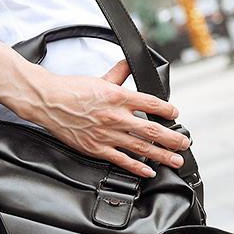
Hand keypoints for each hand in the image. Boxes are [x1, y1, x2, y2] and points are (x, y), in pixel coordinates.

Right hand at [6, 59, 189, 178]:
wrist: (48, 101)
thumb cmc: (71, 90)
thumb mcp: (100, 77)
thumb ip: (119, 72)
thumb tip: (130, 62)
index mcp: (118, 96)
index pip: (151, 103)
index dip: (167, 110)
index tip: (175, 114)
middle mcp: (115, 116)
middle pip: (151, 129)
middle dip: (172, 139)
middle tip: (184, 143)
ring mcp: (107, 134)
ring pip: (141, 147)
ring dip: (161, 155)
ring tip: (175, 160)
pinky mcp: (96, 148)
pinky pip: (121, 160)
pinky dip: (137, 167)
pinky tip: (148, 171)